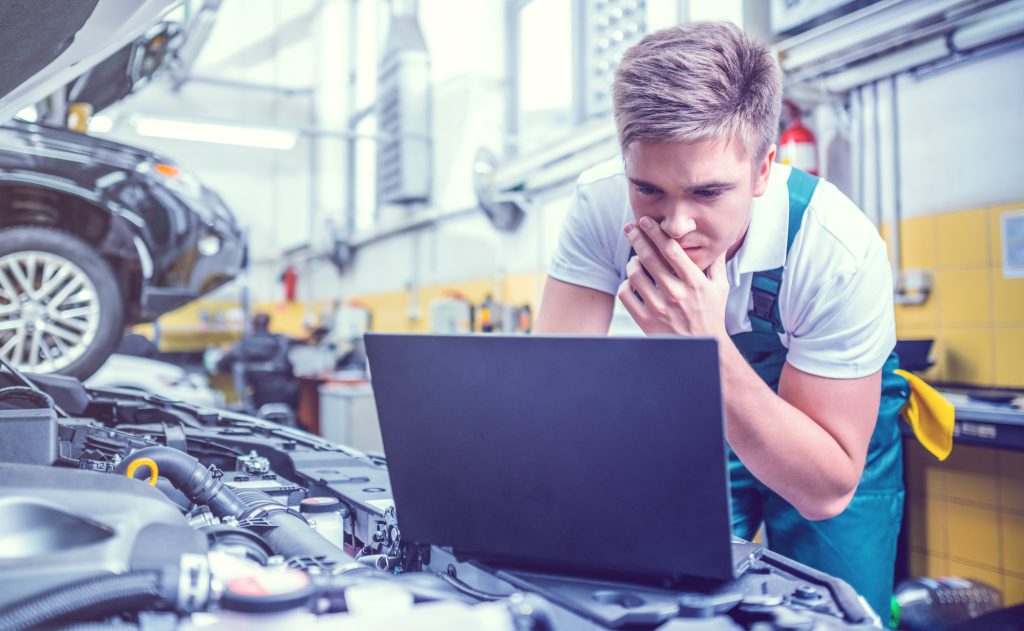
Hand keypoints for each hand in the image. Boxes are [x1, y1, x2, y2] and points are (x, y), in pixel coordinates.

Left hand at [617, 216, 728, 337]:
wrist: (701, 348)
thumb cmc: (711, 316)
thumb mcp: (720, 289)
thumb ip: (717, 264)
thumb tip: (720, 242)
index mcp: (694, 283)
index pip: (671, 250)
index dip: (656, 232)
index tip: (647, 221)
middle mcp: (675, 294)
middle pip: (649, 257)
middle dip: (637, 237)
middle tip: (630, 227)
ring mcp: (659, 308)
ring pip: (634, 274)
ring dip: (632, 262)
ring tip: (635, 259)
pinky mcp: (645, 320)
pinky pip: (626, 294)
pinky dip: (626, 284)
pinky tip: (632, 282)